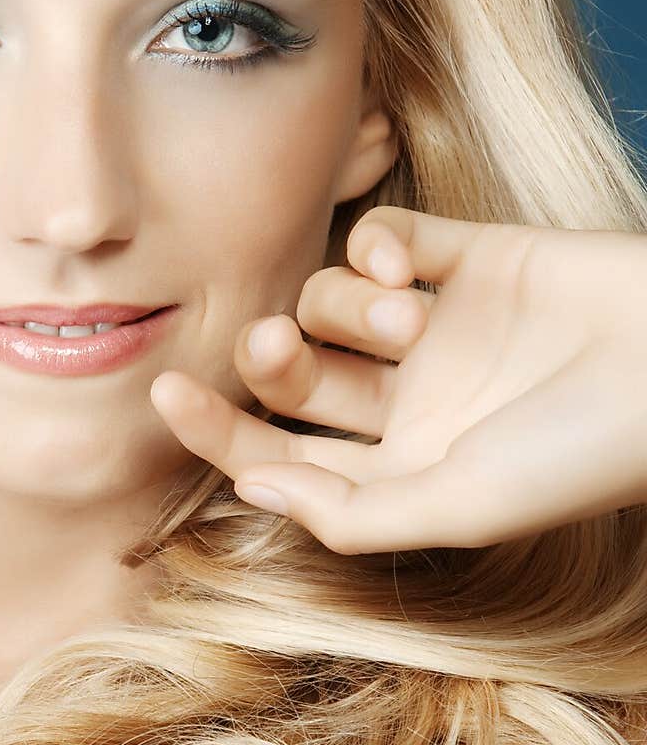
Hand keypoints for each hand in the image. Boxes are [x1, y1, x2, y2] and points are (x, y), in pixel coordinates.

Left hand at [149, 205, 646, 552]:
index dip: (218, 431)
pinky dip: (378, 242)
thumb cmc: (581, 449)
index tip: (164, 391)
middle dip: (270, 357)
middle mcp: (409, 398)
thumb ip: (354, 511)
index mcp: (401, 468)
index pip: (281, 454)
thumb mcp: (462, 504)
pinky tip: (411, 264)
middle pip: (293, 372)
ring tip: (410, 315)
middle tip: (278, 346)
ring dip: (347, 303)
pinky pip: (380, 234)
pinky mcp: (465, 255)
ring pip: (327, 298)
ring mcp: (435, 324)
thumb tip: (254, 493)